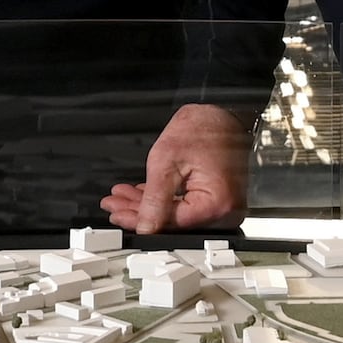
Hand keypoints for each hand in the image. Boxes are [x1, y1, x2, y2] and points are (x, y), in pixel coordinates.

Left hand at [104, 103, 250, 233]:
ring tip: (124, 197)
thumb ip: (154, 199)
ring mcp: (224, 208)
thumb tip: (145, 227)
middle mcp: (226, 211)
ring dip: (149, 205)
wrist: (221, 116)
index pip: (171, 223)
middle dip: (140, 212)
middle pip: (173, 222)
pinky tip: (144, 194)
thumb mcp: (166, 161)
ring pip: (176, 215)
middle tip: (116, 205)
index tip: (118, 215)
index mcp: (217, 203)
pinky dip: (164, 200)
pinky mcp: (217, 202)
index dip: (140, 220)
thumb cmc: (203, 129)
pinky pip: (186, 207)